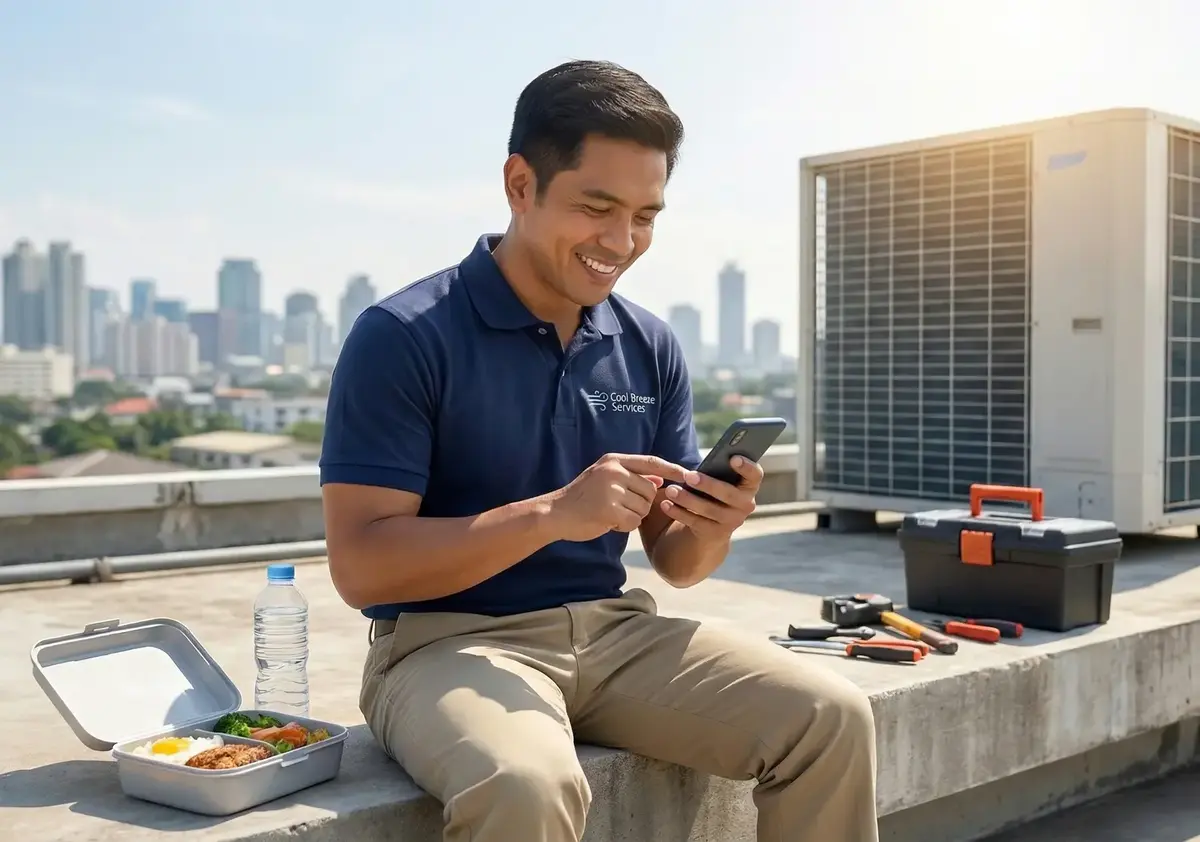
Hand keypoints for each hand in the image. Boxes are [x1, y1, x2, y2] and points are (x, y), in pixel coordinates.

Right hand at [548, 453, 690, 541]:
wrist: (555, 513)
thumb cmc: (582, 498)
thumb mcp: (605, 479)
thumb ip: (632, 477)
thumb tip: (660, 479)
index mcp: (614, 460)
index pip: (651, 462)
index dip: (672, 469)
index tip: (689, 475)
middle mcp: (614, 471)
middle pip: (650, 490)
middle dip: (641, 503)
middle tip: (619, 507)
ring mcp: (611, 489)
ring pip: (643, 507)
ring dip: (632, 516)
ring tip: (610, 513)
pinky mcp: (609, 509)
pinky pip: (633, 521)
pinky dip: (624, 526)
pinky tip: (608, 522)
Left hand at [660, 456, 762, 538]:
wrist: (706, 529)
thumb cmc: (710, 493)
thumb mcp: (715, 481)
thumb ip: (716, 470)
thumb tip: (706, 460)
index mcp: (748, 486)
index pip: (755, 475)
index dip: (747, 467)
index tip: (733, 458)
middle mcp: (746, 505)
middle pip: (729, 494)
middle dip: (709, 485)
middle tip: (688, 476)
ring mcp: (732, 522)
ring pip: (710, 510)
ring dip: (689, 499)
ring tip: (671, 490)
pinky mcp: (715, 534)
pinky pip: (696, 522)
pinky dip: (679, 512)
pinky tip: (665, 505)